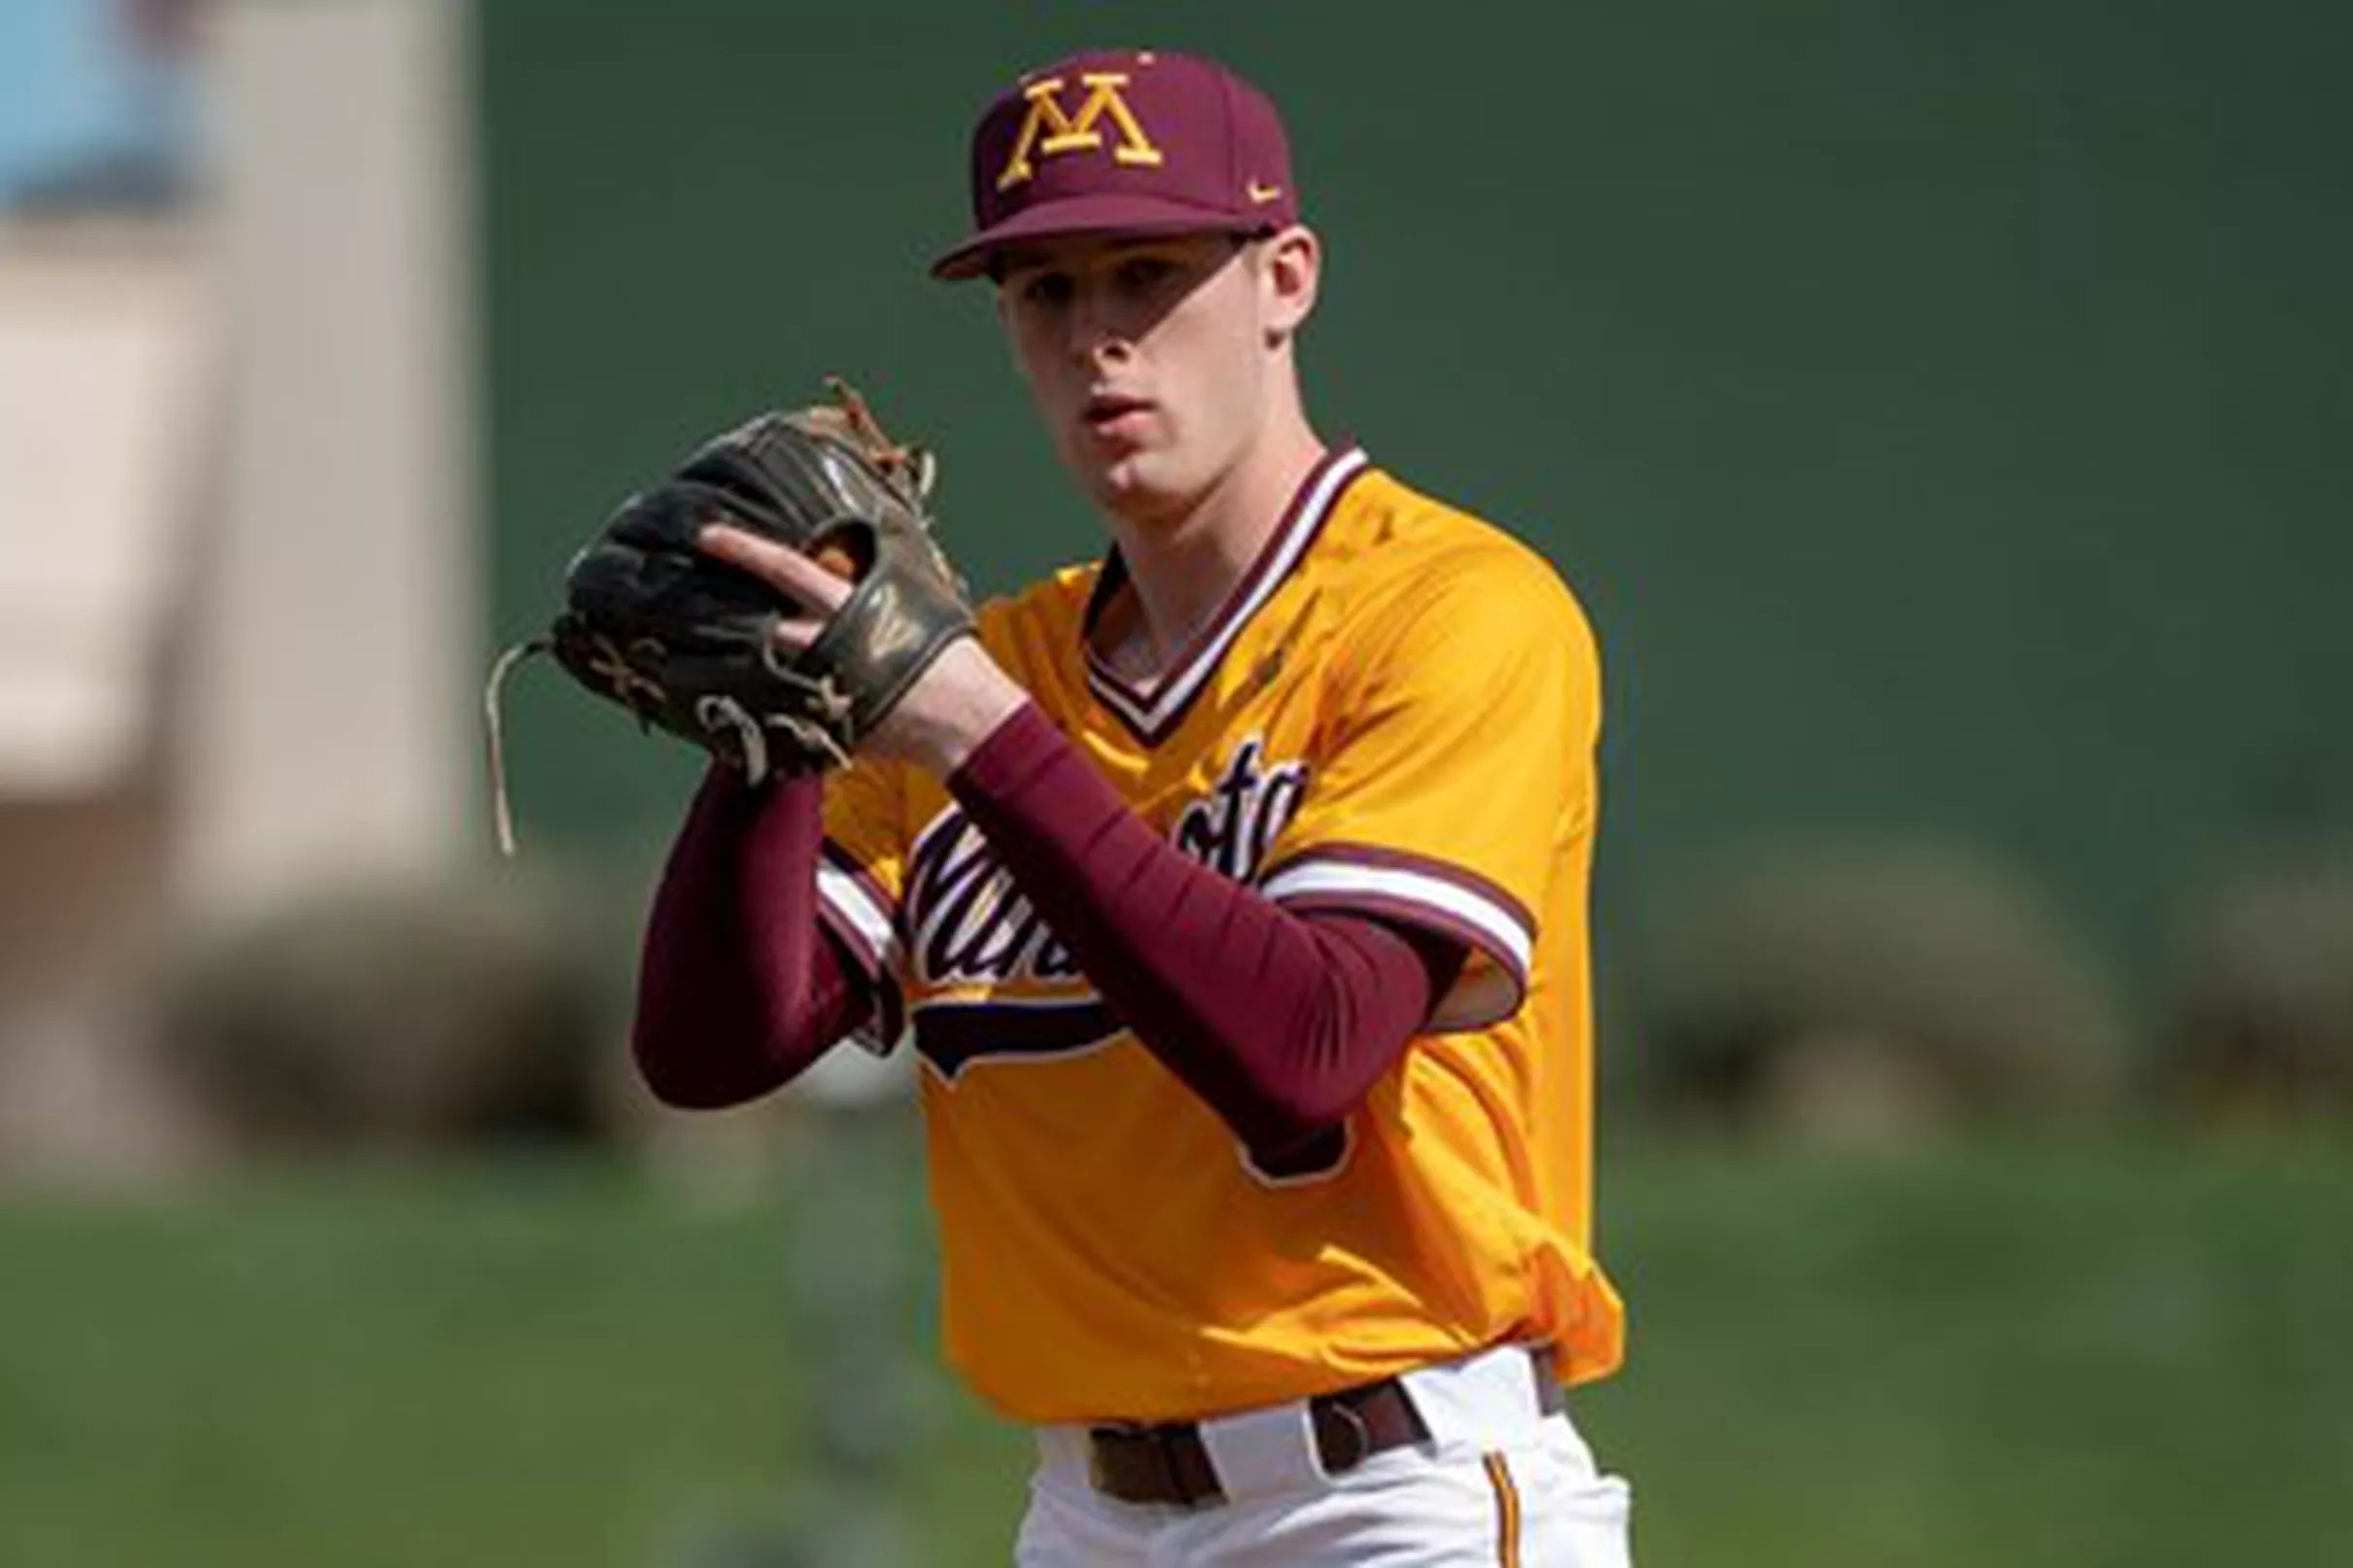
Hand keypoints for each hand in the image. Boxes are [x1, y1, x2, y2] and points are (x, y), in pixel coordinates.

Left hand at [696, 523, 1027, 774]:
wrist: (968, 721)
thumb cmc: (946, 656)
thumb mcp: (916, 600)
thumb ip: (878, 580)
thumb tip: (855, 550)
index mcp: (851, 608)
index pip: (788, 569)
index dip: (745, 549)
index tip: (706, 535)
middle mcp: (830, 644)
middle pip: (758, 624)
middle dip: (715, 613)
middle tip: (673, 597)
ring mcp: (822, 688)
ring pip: (758, 671)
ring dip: (722, 662)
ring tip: (682, 652)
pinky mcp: (822, 725)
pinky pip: (775, 713)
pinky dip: (750, 706)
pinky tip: (722, 701)